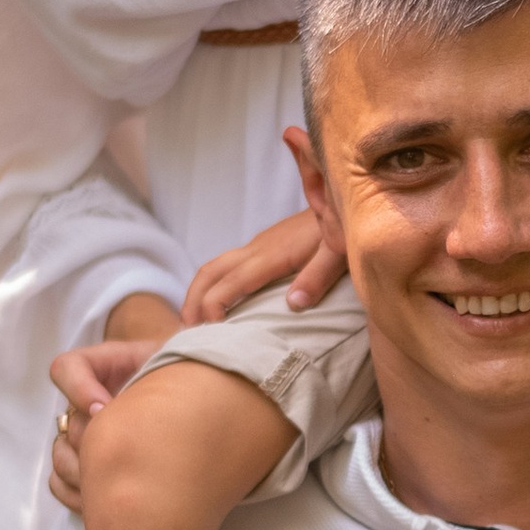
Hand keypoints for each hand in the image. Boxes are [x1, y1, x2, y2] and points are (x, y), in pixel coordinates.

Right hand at [46, 298, 178, 512]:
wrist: (197, 398)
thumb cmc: (190, 373)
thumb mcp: (187, 352)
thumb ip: (181, 344)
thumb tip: (185, 342)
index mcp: (103, 367)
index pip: (67, 368)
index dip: (79, 389)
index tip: (106, 410)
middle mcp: (87, 402)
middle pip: (69, 424)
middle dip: (94, 446)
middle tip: (125, 459)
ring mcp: (84, 436)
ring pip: (61, 457)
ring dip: (86, 474)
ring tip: (123, 485)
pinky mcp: (85, 467)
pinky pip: (60, 484)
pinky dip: (78, 496)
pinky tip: (110, 500)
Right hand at [180, 207, 337, 326]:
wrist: (343, 197)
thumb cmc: (344, 227)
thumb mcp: (338, 254)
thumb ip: (317, 277)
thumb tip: (292, 304)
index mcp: (273, 254)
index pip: (232, 281)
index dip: (214, 304)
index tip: (210, 329)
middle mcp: (258, 247)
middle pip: (211, 271)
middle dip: (193, 300)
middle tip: (185, 332)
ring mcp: (259, 244)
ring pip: (215, 266)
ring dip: (198, 292)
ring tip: (193, 321)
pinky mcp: (264, 245)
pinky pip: (228, 264)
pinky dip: (213, 284)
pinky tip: (219, 300)